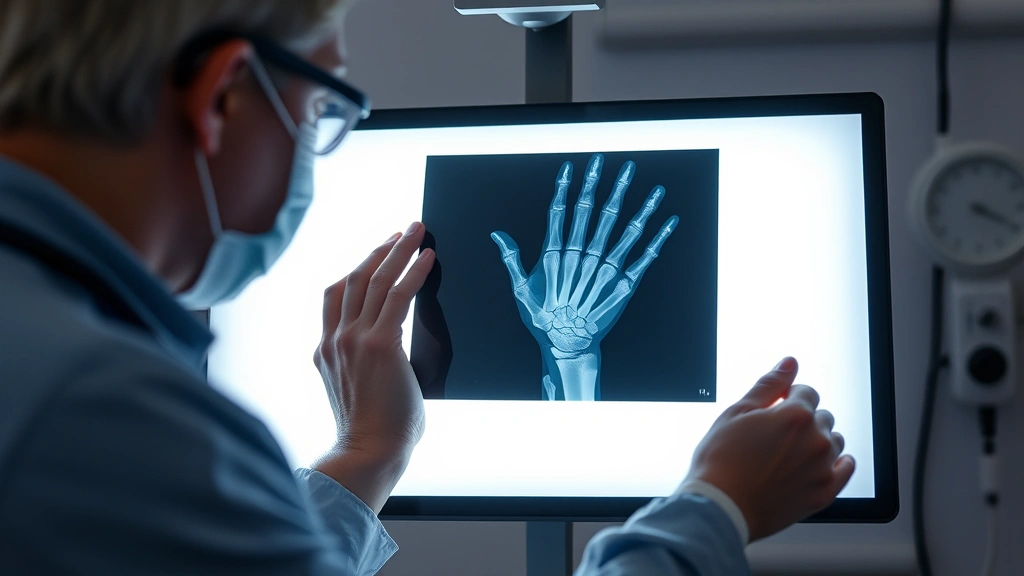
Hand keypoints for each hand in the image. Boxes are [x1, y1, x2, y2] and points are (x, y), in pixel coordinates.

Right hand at [311, 222, 435, 512]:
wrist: (368, 452)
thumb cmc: (373, 433)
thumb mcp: (359, 390)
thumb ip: (366, 365)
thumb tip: (394, 354)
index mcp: (325, 351)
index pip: (335, 296)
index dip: (357, 268)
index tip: (377, 252)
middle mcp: (335, 340)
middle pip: (354, 279)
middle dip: (379, 250)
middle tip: (400, 231)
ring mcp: (353, 339)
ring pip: (374, 280)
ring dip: (397, 250)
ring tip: (416, 230)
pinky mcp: (379, 343)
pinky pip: (397, 296)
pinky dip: (413, 272)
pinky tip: (428, 257)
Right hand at [490, 154, 677, 400]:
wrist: (567, 348)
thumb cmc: (542, 319)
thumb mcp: (520, 288)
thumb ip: (511, 258)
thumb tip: (497, 234)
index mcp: (556, 255)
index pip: (562, 212)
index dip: (568, 187)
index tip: (575, 166)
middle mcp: (582, 257)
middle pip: (594, 213)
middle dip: (602, 185)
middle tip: (610, 160)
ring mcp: (605, 270)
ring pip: (625, 231)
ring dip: (640, 207)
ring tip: (654, 186)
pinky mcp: (624, 285)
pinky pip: (644, 257)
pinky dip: (659, 238)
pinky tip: (670, 220)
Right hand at [683, 357, 855, 541]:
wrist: (720, 507)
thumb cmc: (721, 462)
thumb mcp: (737, 412)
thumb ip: (769, 385)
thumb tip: (788, 364)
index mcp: (795, 415)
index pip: (807, 392)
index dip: (789, 397)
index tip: (776, 408)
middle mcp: (816, 440)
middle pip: (822, 416)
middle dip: (803, 419)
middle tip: (777, 434)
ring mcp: (823, 468)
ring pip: (834, 441)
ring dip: (818, 440)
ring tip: (790, 452)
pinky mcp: (824, 493)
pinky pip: (845, 470)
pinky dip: (837, 463)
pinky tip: (820, 463)